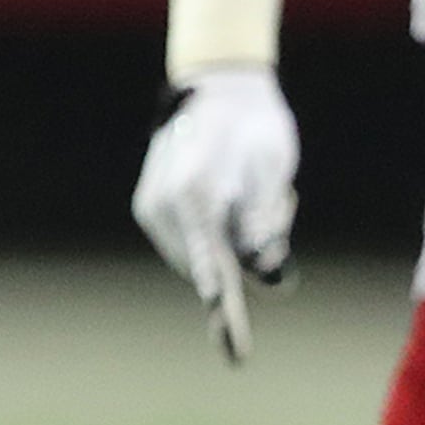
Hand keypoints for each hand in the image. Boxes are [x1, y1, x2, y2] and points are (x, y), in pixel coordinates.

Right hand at [132, 64, 298, 361]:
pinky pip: (191, 244)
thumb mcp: (272, 167)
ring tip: (265, 195)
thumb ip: (264, 219)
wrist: (218, 90)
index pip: (212, 258)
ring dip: (234, 249)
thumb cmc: (255, 127)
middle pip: (209, 266)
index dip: (222, 298)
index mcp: (197, 190)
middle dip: (247, 263)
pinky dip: (218, 238)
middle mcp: (165, 203)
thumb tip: (262, 267)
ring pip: (200, 258)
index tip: (228, 334)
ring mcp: (153, 207)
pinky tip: (236, 198)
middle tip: (266, 249)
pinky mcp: (152, 208)